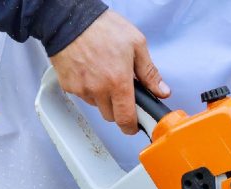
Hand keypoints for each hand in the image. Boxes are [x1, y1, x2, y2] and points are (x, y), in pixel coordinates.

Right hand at [49, 10, 168, 134]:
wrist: (70, 19)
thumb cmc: (102, 27)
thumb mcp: (136, 44)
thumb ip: (149, 72)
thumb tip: (161, 91)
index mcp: (118, 82)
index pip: (126, 119)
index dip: (132, 126)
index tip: (134, 125)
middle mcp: (99, 89)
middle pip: (111, 116)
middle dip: (118, 108)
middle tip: (121, 90)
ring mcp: (82, 89)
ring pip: (97, 106)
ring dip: (103, 98)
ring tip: (104, 74)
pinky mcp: (69, 86)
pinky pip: (83, 96)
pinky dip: (88, 89)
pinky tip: (91, 72)